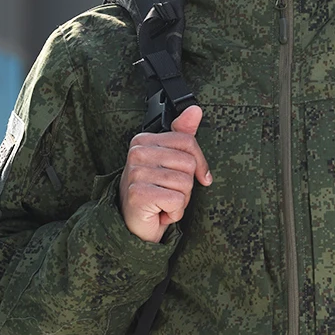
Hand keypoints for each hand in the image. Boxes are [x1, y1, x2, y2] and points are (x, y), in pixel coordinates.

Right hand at [119, 104, 211, 242]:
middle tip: (169, 193)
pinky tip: (160, 212)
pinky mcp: (139, 194)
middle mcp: (137, 153)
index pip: (188, 141)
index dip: (199, 164)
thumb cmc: (155, 192)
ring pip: (185, 183)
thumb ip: (183, 134)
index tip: (197, 177)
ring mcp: (136, 173)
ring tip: (164, 202)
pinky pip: (177, 200)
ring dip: (181, 200)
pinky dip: (174, 212)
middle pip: (188, 163)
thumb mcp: (171, 161)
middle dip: (187, 185)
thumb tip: (195, 110)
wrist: (135, 225)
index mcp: (143, 139)